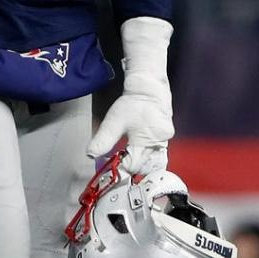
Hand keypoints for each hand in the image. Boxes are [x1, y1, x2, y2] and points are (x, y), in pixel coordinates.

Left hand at [87, 17, 173, 175]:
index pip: (133, 164)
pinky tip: (139, 155)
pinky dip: (148, 159)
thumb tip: (91, 154)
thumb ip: (103, 139)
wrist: (149, 89)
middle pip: (145, 168)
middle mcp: (159, 142)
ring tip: (129, 159)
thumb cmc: (132, 103)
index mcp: (146, 138)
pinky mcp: (166, 140)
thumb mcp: (114, 120)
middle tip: (120, 162)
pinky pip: (159, 156)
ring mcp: (165, 142)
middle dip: (131, 168)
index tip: (112, 167)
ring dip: (141, 165)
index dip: (121, 168)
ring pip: (155, 164)